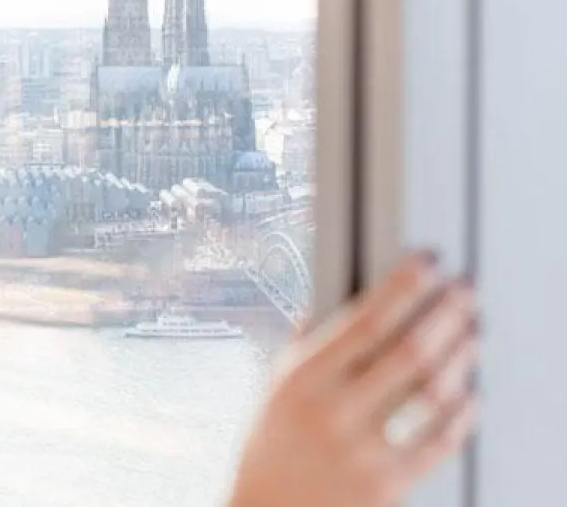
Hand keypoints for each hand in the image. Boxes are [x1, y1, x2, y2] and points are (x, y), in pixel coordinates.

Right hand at [229, 251, 477, 506]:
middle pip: (410, 349)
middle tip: (465, 290)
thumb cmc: (272, 446)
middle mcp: (334, 410)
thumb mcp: (276, 383)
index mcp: (303, 377)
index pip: (367, 319)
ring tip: (472, 333)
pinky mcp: (387, 484)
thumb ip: (306, 340)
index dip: (404, 285)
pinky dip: (462, 413)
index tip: (426, 261)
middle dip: (447, 312)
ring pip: (432, 392)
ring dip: (462, 356)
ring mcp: (362, 449)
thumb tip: (333, 296)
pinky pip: (440, 442)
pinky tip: (469, 393)